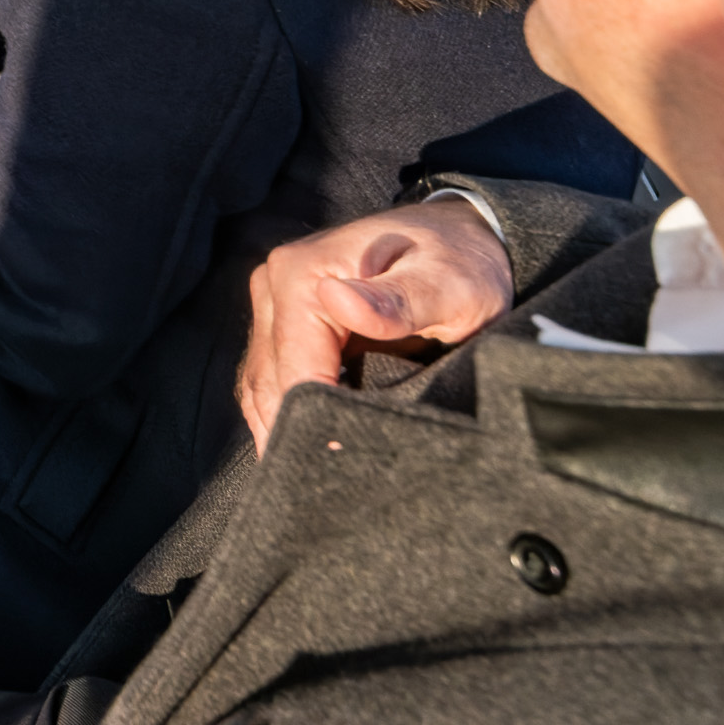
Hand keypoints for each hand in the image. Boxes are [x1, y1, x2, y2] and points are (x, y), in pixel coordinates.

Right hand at [236, 196, 512, 451]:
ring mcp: (275, 302)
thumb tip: (340, 302)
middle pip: (270, 379)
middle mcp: (276, 283)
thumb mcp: (447, 284)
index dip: (315, 417)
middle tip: (326, 486)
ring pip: (260, 383)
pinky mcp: (285, 321)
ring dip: (280, 427)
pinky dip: (282, 411)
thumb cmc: (460, 263)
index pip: (294, 365)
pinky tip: (302, 445)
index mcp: (304, 273)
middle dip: (292, 430)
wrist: (463, 238)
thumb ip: (398, 302)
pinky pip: (270, 376)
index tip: (341, 460)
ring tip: (310, 476)